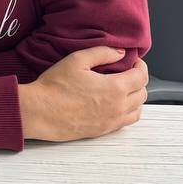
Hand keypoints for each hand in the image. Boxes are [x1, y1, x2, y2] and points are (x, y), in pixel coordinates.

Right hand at [18, 47, 147, 141]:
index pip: (141, 77)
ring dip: (135, 99)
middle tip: (128, 73)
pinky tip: (114, 105)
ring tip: (124, 90)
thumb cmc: (55, 86)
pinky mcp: (102, 131)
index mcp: (115, 88)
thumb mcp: (77, 59)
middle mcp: (118, 107)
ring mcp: (111, 122)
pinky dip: (127, 113)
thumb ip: (102, 53)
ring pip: (137, 111)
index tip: (134, 61)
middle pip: (142, 94)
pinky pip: (125, 123)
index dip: (141, 66)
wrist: (40, 112)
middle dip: (139, 81)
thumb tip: (120, 52)